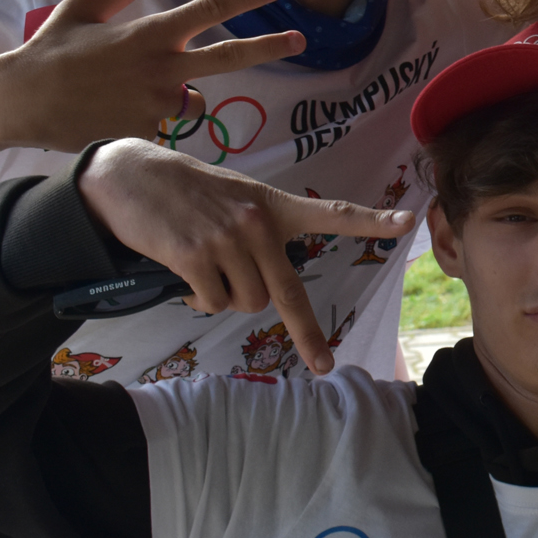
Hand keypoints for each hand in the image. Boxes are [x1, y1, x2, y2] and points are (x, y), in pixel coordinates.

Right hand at [0, 0, 305, 155]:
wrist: (20, 101)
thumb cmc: (47, 52)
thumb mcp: (81, 10)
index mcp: (150, 33)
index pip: (210, 10)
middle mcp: (161, 67)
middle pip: (230, 57)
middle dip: (269, 47)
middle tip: (301, 40)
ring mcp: (155, 103)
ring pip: (194, 101)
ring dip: (184, 98)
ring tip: (137, 95)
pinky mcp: (144, 133)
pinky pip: (164, 129)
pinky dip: (152, 123)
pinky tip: (118, 119)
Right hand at [77, 139, 415, 373]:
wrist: (129, 175)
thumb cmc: (184, 191)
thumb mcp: (234, 198)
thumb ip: (259, 233)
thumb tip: (263, 290)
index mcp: (274, 205)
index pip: (331, 212)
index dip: (371, 219)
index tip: (408, 223)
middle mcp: (258, 222)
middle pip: (286, 294)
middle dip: (307, 333)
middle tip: (323, 362)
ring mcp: (228, 239)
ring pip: (247, 303)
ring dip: (228, 300)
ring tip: (206, 270)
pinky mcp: (195, 256)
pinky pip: (211, 303)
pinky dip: (200, 301)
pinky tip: (185, 273)